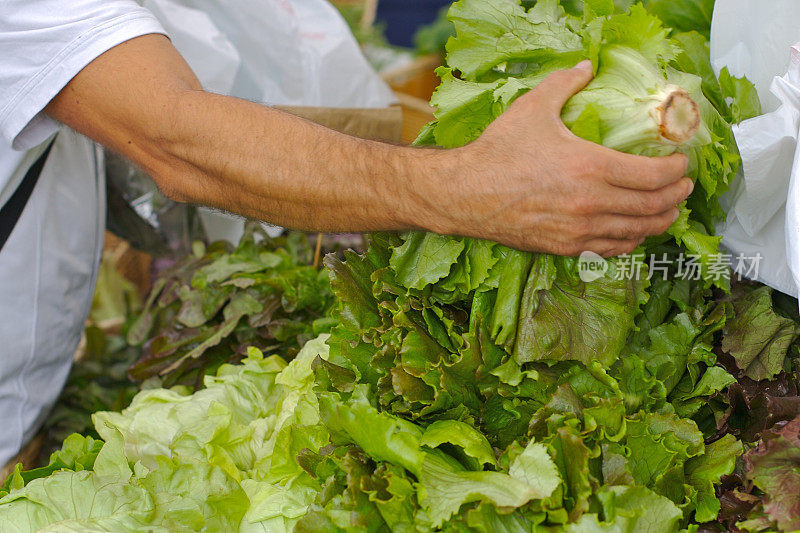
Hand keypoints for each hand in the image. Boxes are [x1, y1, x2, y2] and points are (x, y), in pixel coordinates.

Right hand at [421, 60, 692, 256]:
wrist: (465, 194)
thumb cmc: (498, 152)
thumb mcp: (532, 108)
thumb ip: (564, 84)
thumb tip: (586, 66)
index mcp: (591, 168)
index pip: (654, 176)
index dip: (676, 171)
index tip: (681, 164)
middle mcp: (591, 203)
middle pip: (653, 207)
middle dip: (677, 197)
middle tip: (685, 187)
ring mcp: (579, 230)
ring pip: (636, 232)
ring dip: (660, 222)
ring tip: (669, 211)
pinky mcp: (564, 247)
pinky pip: (610, 249)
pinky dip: (631, 241)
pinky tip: (635, 233)